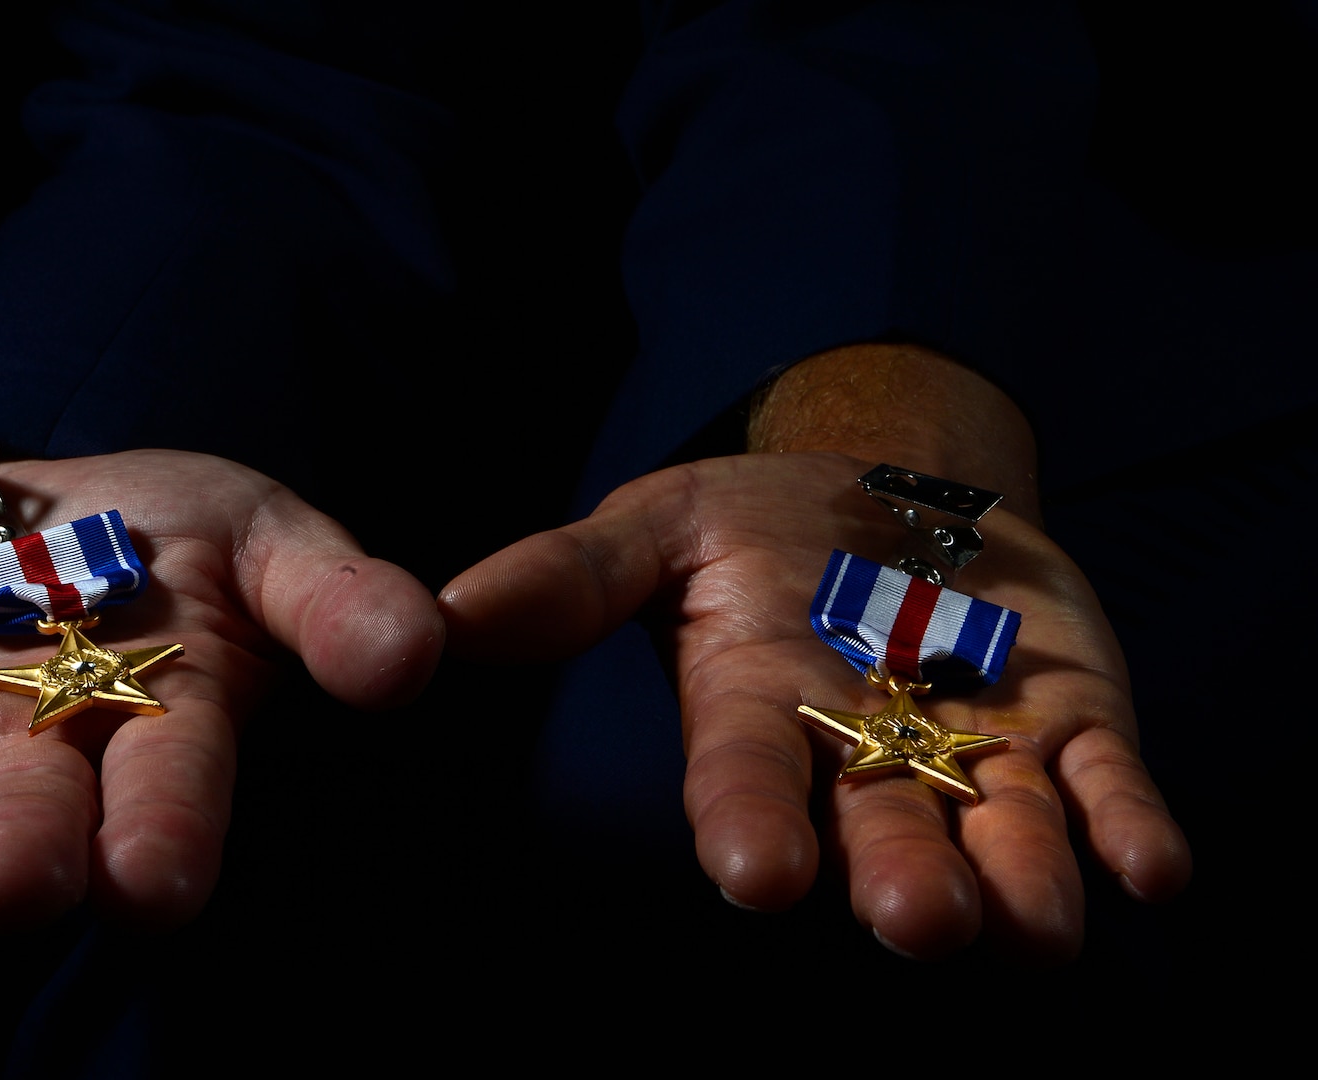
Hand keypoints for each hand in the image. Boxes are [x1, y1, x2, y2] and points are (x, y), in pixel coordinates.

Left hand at [0, 449, 443, 931]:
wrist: (27, 503)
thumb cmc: (167, 537)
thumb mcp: (268, 538)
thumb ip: (339, 599)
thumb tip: (418, 657)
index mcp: (159, 730)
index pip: (167, 795)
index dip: (161, 836)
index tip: (154, 884)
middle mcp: (37, 756)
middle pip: (30, 821)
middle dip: (21, 856)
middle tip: (10, 887)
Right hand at [440, 403, 1191, 963]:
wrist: (894, 497)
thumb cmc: (756, 526)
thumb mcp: (658, 525)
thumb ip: (569, 577)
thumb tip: (446, 616)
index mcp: (758, 711)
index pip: (746, 780)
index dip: (751, 826)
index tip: (756, 877)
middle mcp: (865, 759)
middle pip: (882, 833)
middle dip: (901, 882)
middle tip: (915, 922)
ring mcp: (976, 751)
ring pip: (1001, 836)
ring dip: (1022, 884)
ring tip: (1032, 925)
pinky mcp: (1072, 729)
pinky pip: (1106, 790)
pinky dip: (1130, 831)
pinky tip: (1151, 870)